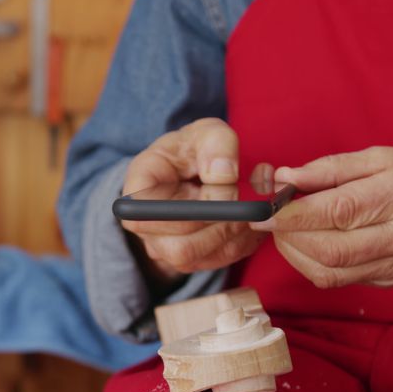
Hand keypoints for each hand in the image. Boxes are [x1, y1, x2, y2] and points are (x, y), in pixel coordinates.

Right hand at [122, 118, 269, 281]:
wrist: (194, 169)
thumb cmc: (194, 150)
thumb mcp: (205, 131)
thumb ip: (216, 143)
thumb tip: (223, 175)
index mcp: (139, 187)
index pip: (147, 214)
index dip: (191, 207)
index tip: (225, 180)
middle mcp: (145, 225)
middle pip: (180, 244)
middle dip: (222, 221)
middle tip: (247, 192)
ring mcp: (166, 247)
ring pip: (200, 256)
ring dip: (236, 231)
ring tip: (253, 201)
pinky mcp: (192, 259)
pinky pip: (222, 259)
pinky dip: (245, 238)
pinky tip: (251, 215)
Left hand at [250, 147, 392, 301]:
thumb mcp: (387, 156)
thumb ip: (334, 167)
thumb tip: (286, 176)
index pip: (340, 210)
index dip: (295, 214)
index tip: (265, 211)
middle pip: (331, 248)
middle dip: (289, 237)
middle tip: (270, 220)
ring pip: (330, 271)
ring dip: (295, 253)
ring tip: (285, 231)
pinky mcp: (389, 282)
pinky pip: (338, 280)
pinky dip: (311, 264)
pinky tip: (306, 244)